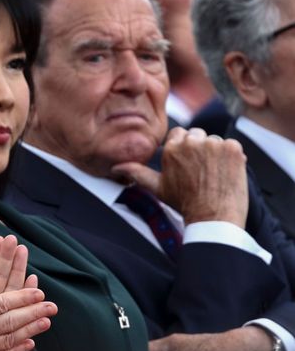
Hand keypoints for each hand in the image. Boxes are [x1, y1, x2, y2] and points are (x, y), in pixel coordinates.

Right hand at [0, 235, 40, 350]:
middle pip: (12, 319)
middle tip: (52, 305)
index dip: (22, 296)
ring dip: (31, 328)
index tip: (38, 291)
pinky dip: (18, 348)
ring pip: (11, 336)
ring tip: (47, 321)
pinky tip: (30, 342)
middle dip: (34, 311)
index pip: (1, 302)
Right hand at [112, 127, 246, 226]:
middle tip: (201, 170)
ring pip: (215, 140)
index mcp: (171, 148)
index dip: (184, 148)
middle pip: (198, 134)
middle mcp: (192, 142)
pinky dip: (231, 157)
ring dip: (216, 152)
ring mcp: (214, 144)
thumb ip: (137, 172)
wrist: (213, 217)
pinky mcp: (232, 148)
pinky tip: (225, 172)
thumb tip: (117, 168)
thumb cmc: (184, 203)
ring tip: (213, 173)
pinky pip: (232, 145)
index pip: (179, 134)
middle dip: (200, 148)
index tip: (188, 162)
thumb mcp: (157, 187)